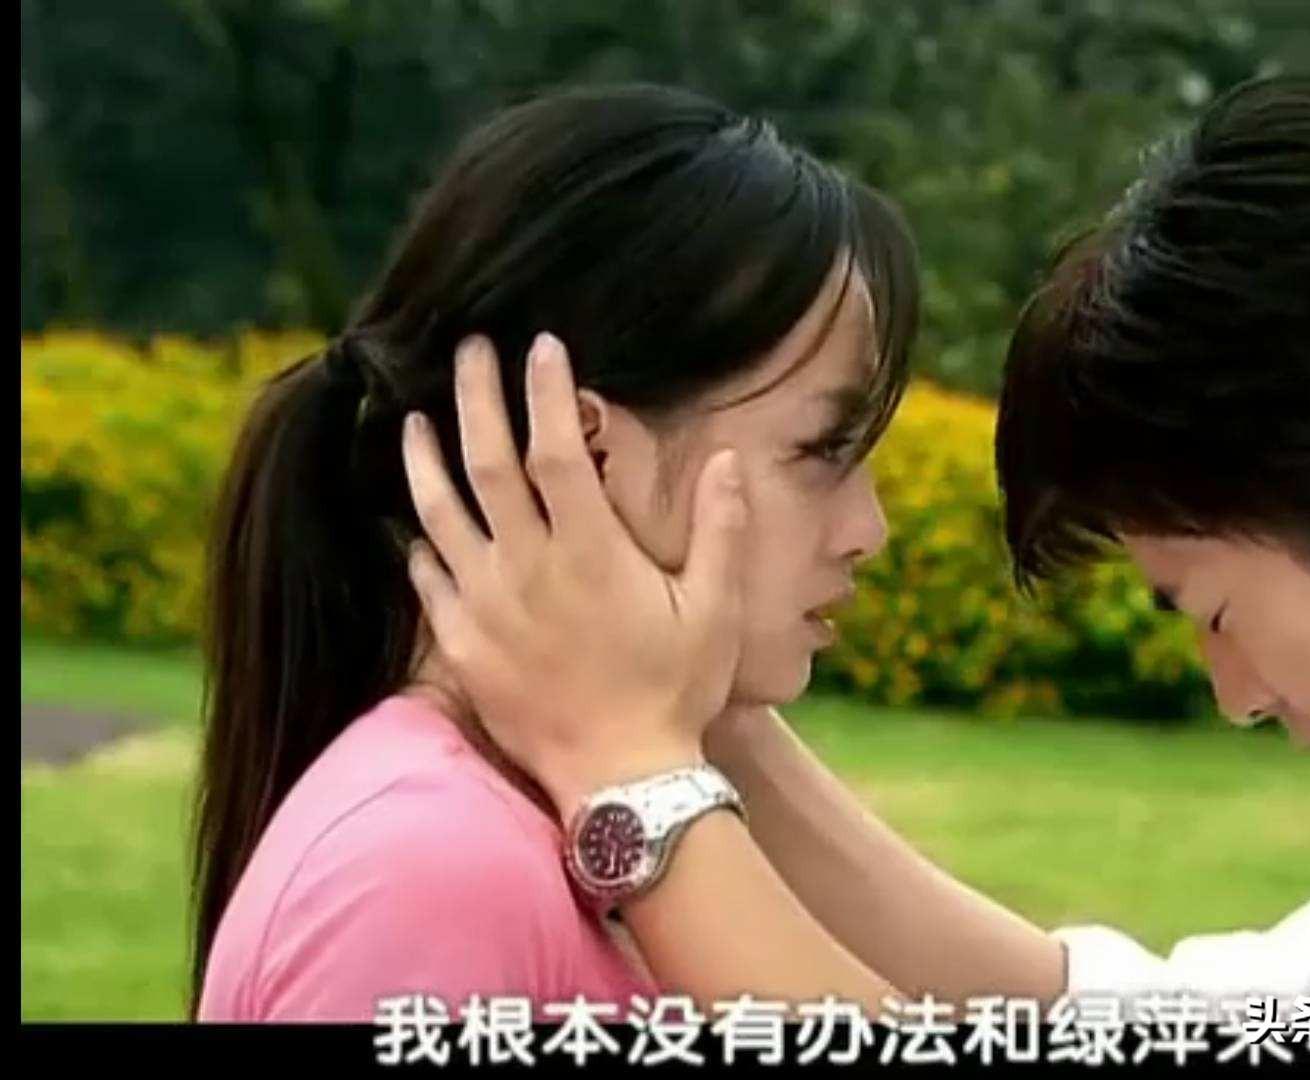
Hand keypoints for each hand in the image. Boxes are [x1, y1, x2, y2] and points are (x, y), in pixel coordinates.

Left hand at [400, 332, 748, 812]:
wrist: (623, 780)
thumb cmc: (677, 693)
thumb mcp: (715, 610)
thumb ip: (721, 531)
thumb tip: (729, 461)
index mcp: (590, 551)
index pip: (555, 449)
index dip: (543, 393)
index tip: (540, 347)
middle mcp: (527, 569)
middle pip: (485, 464)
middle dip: (474, 398)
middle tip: (467, 351)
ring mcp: (487, 608)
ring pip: (439, 516)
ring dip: (424, 460)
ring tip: (414, 420)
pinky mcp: (464, 649)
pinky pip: (429, 583)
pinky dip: (419, 546)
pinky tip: (415, 526)